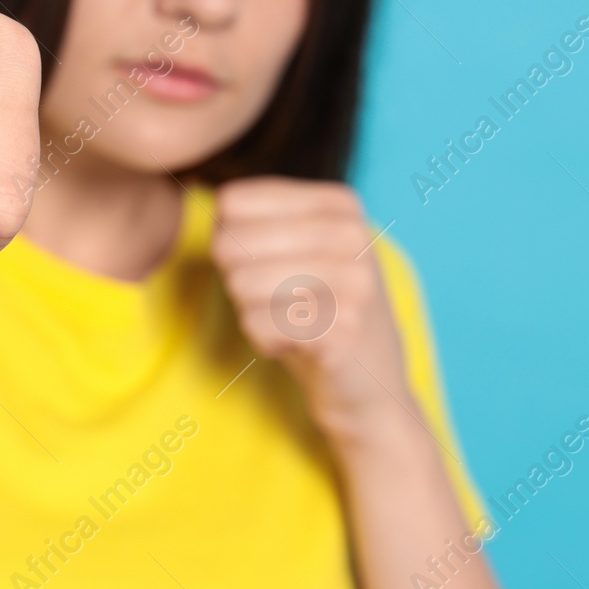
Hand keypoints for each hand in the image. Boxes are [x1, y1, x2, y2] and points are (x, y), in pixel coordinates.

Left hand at [212, 177, 411, 444]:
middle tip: (278, 301)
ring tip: (289, 321)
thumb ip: (256, 221)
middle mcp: (353, 233)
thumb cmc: (317, 311)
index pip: (233, 202)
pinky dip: (265, 341)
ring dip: (251, 313)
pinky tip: (299, 346)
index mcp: (340, 203)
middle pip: (232, 243)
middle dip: (238, 280)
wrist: (370, 386)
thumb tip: (217, 214)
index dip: (230, 242)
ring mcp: (354, 279)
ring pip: (241, 283)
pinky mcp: (344, 327)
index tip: (268, 266)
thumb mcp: (295, 251)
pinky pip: (258, 324)